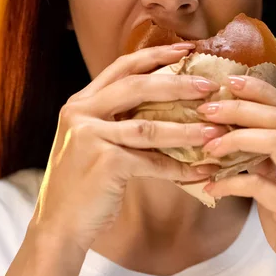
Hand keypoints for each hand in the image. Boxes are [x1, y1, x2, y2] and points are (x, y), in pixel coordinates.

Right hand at [30, 43, 226, 252]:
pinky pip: (152, 162)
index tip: (187, 50)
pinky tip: (200, 172)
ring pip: (149, 126)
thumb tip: (164, 105)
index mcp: (80, 103)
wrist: (58, 226)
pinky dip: (178, 168)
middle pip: (138, 87)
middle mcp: (81, 113)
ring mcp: (90, 136)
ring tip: (217, 131)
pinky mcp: (104, 163)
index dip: (156, 55)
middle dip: (178, 84)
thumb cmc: (83, 185)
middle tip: (210, 85)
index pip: (122, 67)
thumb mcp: (92, 142)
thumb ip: (116, 120)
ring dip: (187, 130)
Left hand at [200, 75, 275, 275]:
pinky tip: (209, 188)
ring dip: (235, 137)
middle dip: (239, 107)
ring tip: (206, 146)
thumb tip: (229, 140)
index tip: (227, 82)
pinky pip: (259, 184)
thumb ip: (265, 163)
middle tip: (206, 108)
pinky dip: (229, 182)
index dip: (258, 90)